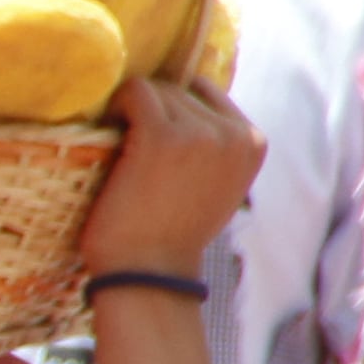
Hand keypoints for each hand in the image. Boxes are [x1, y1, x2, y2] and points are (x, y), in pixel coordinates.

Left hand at [78, 67, 266, 279]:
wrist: (149, 273)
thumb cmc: (171, 234)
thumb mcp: (215, 184)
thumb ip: (215, 146)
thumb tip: (187, 103)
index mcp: (254, 143)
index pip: (210, 93)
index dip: (177, 109)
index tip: (154, 134)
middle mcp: (233, 134)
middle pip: (182, 90)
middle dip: (155, 112)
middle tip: (133, 147)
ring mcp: (200, 133)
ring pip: (158, 91)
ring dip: (134, 112)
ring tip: (123, 148)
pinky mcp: (160, 136)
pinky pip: (136, 92)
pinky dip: (119, 105)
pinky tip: (110, 127)